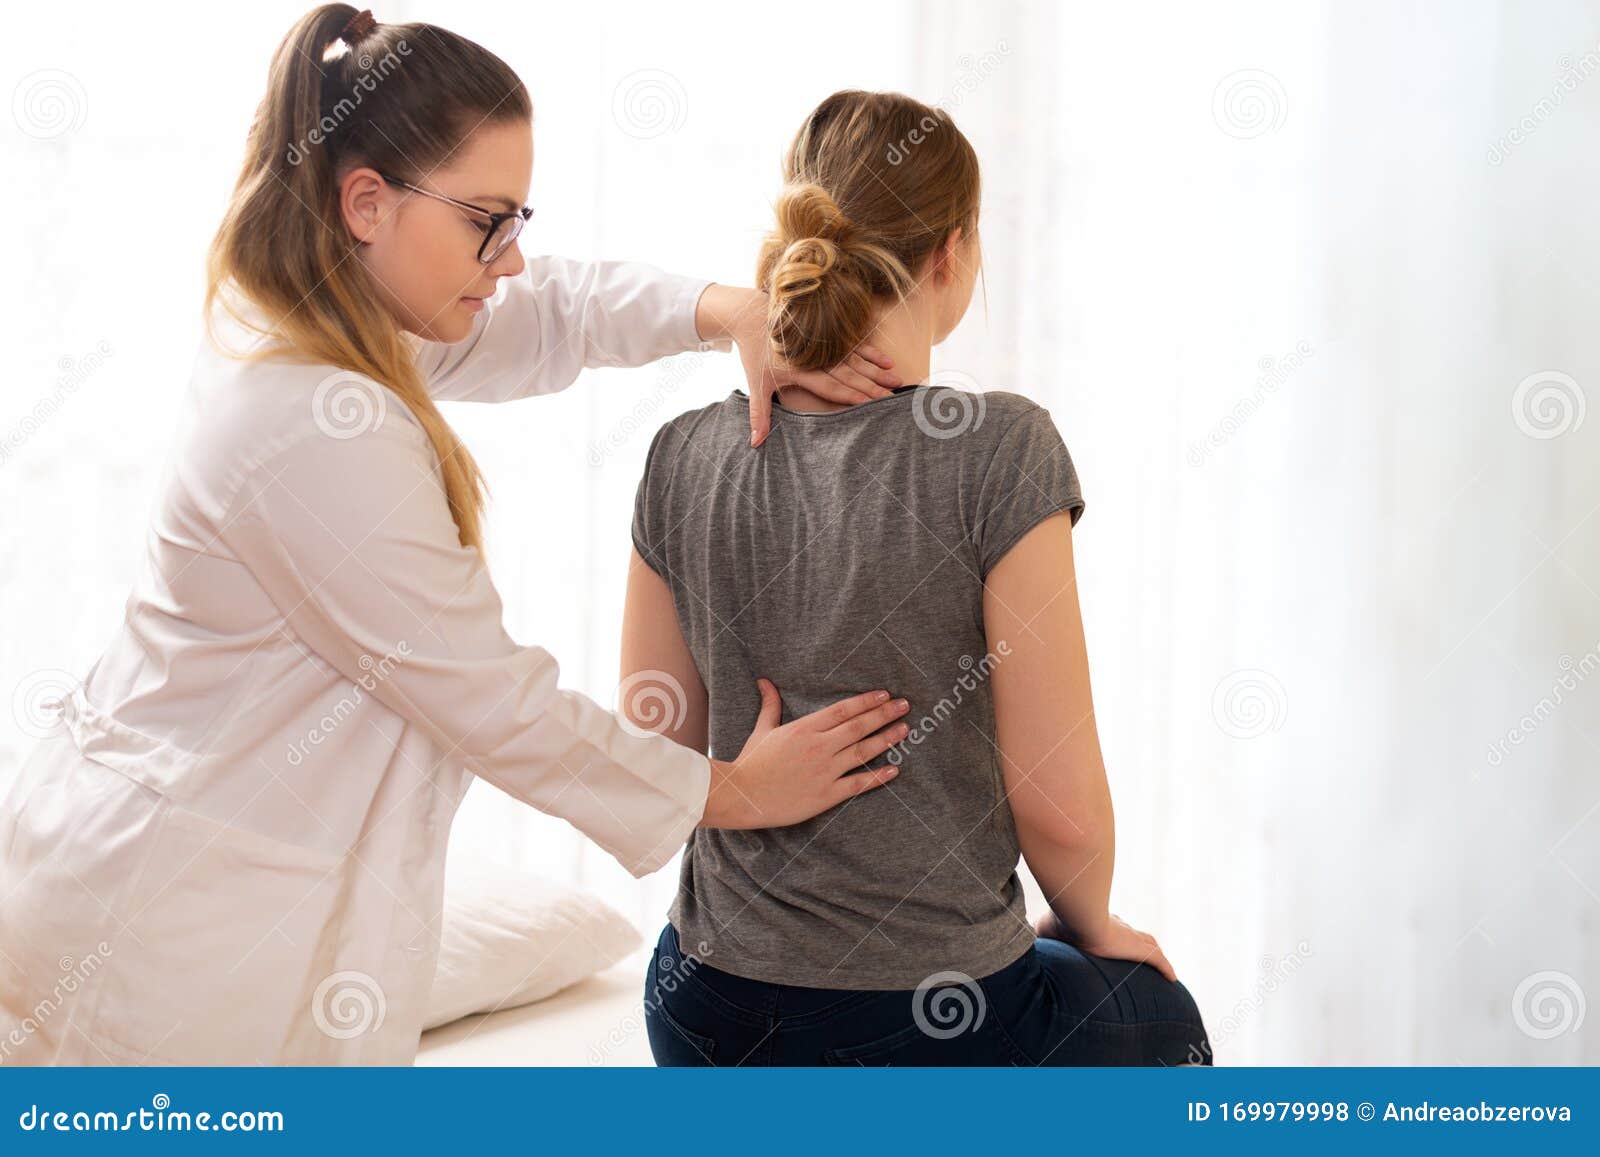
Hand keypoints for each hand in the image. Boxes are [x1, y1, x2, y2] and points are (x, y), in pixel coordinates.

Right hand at [702, 677, 910, 828]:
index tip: (885, 695)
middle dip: (884, 715)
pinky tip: (895, 770)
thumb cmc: (751, 763)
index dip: (866, 701)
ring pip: (862, 752)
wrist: (741, 796)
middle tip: (905, 706)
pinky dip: (878, 777)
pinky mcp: (825, 794)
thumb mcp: (762, 730)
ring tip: (905, 730)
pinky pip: (857, 783)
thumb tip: (765, 681)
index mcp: (804, 728)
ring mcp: (824, 771)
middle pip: (858, 727)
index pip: (843, 710)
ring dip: (886, 739)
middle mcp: (818, 746)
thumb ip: (771, 705)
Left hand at [733, 313, 899, 446]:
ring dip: (877, 371)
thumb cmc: (753, 352)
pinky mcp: (829, 332)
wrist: (749, 313)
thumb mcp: (755, 384)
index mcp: (800, 369)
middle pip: (849, 374)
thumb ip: (759, 415)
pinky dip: (872, 353)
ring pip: (856, 359)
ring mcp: (825, 342)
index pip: (830, 385)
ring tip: (897, 382)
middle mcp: (816, 355)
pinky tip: (887, 362)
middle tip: (891, 399)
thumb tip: (754, 444)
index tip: (868, 404)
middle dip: (872, 387)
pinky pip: (854, 343)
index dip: (849, 395)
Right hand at [1035, 910, 1177, 981]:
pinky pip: (1158, 960)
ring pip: (1148, 945)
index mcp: (1096, 922)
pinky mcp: (1139, 948)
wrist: (1078, 917)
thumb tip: (1018, 935)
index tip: (1111, 941)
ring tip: (1161, 968)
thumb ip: (1038, 934)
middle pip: (1132, 934)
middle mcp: (1116, 926)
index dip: (1113, 933)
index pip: (1109, 927)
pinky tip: (1172, 979)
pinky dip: (1165, 968)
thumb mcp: (1044, 930)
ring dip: (1153, 954)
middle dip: (1137, 942)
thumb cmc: (1060, 922)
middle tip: (1140, 951)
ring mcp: (1128, 936)